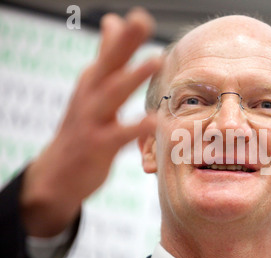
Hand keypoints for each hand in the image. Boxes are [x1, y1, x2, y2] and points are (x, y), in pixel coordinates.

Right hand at [20, 8, 160, 236]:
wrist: (58, 173)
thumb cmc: (84, 126)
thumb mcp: (93, 88)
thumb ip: (107, 55)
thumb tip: (113, 20)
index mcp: (93, 82)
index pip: (109, 53)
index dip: (124, 35)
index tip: (140, 15)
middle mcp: (90, 96)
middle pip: (108, 66)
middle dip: (125, 43)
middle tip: (141, 20)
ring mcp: (91, 120)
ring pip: (112, 95)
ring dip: (132, 77)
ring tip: (155, 60)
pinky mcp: (97, 146)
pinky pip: (119, 136)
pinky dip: (136, 128)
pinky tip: (155, 120)